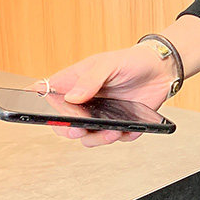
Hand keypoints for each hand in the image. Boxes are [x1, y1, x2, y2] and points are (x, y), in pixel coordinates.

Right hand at [25, 44, 176, 148]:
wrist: (160, 69)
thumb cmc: (130, 61)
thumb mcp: (108, 63)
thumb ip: (90, 79)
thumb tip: (71, 97)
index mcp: (74, 84)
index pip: (47, 98)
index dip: (39, 108)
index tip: (43, 114)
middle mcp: (83, 103)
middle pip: (64, 125)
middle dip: (70, 132)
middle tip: (79, 130)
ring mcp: (100, 116)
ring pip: (88, 138)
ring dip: (99, 138)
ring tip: (113, 131)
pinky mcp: (118, 125)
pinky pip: (116, 138)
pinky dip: (124, 136)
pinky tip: (131, 128)